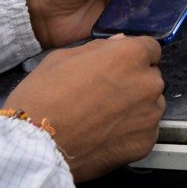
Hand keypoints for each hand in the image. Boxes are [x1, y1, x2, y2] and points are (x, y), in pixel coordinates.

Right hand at [4, 35, 164, 181]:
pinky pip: (144, 131)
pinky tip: (105, 136)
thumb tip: (120, 42)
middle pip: (150, 77)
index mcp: (130, 56)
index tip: (119, 67)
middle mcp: (149, 83)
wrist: (35, 145)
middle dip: (133, 82)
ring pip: (150, 105)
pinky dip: (130, 132)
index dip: (133, 56)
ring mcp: (151, 115)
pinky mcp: (146, 142)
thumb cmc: (43, 96)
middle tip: (103, 95)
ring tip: (102, 118)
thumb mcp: (62, 58)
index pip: (150, 48)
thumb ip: (99, 48)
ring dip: (134, 107)